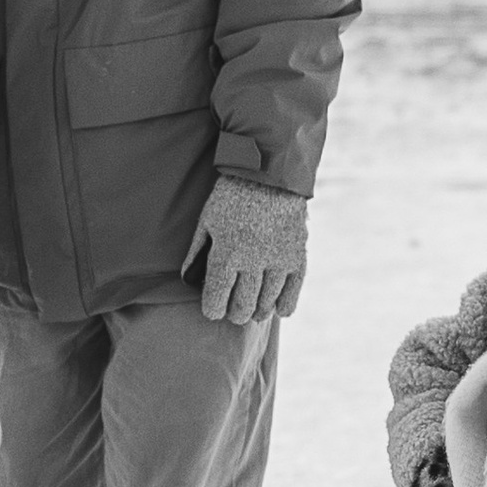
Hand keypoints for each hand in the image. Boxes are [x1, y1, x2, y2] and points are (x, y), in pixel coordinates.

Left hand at [187, 174, 307, 324]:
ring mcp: (278, 260)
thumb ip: (197, 253)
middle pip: (242, 306)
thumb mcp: (207, 221)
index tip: (213, 310)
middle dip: (235, 314)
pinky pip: (293, 291)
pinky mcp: (297, 255)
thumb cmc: (231, 196)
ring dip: (257, 311)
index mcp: (226, 253)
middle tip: (233, 312)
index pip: (217, 299)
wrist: (269, 173)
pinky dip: (285, 305)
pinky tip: (277, 309)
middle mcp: (252, 261)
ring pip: (266, 302)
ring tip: (253, 311)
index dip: (213, 310)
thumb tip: (189, 281)